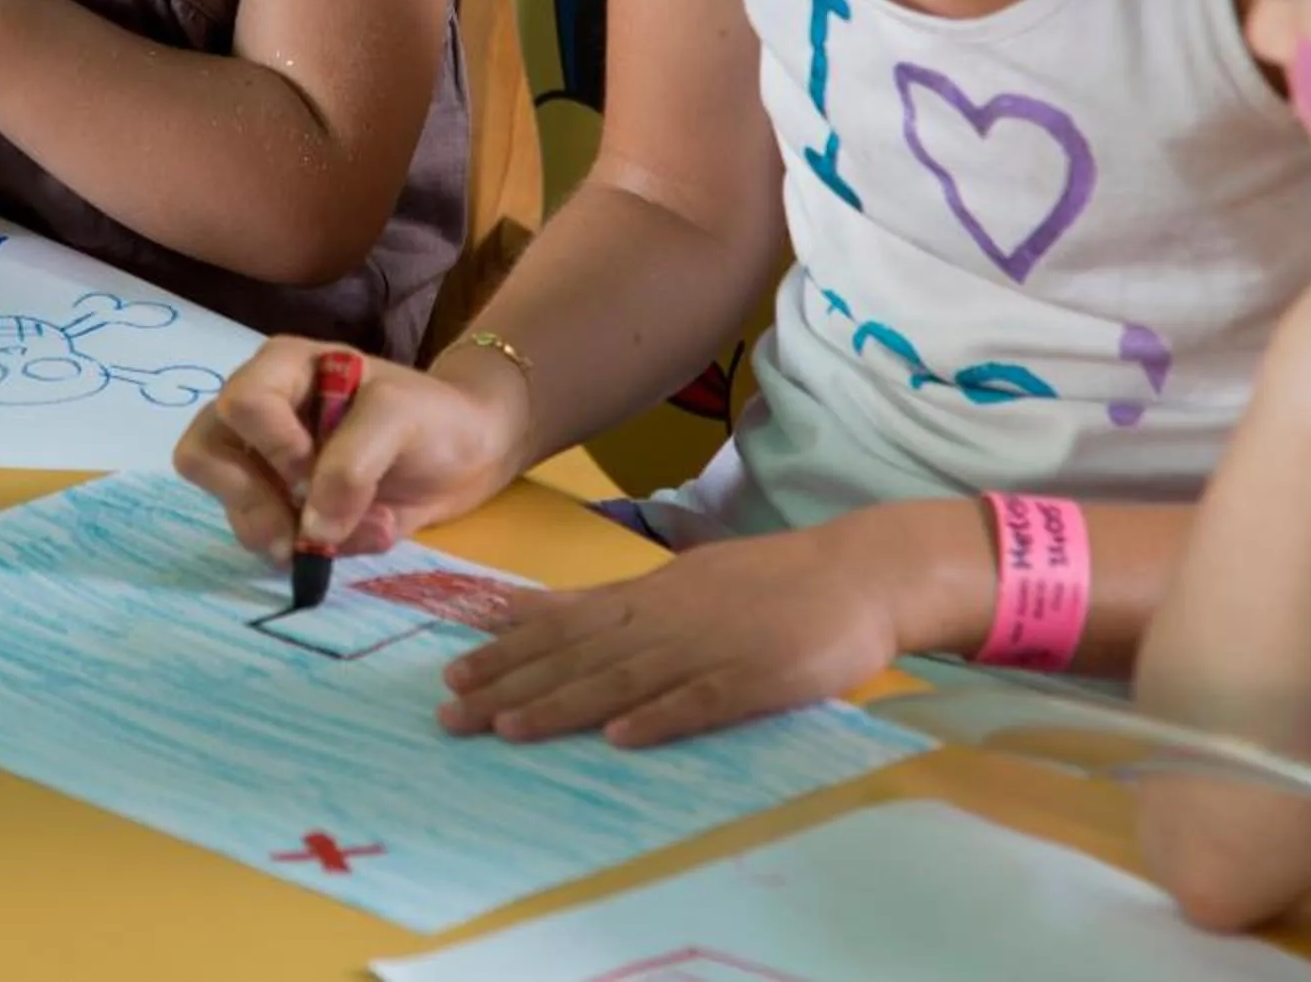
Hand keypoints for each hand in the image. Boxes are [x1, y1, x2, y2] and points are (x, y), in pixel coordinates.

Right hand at [173, 336, 531, 556]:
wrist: (467, 456)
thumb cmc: (433, 417)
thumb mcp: (401, 418)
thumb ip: (353, 464)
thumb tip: (311, 529)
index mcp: (282, 369)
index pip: (241, 404)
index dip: (271, 446)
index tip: (311, 469)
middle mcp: (260, 412)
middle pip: (205, 456)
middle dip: (252, 503)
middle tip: (297, 535)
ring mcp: (265, 463)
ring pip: (232, 507)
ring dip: (287, 534)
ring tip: (351, 534)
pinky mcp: (282, 507)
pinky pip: (266, 539)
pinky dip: (311, 551)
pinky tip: (357, 538)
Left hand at [438, 508, 921, 748]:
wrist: (861, 571)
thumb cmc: (769, 581)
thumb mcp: (681, 580)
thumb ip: (616, 602)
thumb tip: (545, 610)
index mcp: (650, 596)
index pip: (562, 623)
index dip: (504, 650)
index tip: (450, 674)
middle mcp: (666, 618)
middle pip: (575, 654)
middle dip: (508, 683)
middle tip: (449, 713)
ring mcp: (710, 646)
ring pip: (622, 678)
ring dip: (562, 703)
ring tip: (508, 727)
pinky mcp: (756, 676)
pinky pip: (701, 700)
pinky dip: (659, 718)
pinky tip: (620, 738)